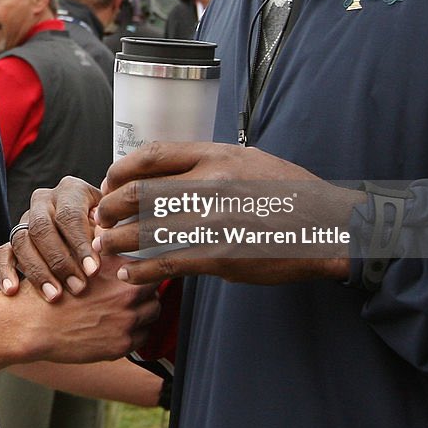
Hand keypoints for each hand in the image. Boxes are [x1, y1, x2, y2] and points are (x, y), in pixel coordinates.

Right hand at [0, 176, 102, 300]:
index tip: (93, 271)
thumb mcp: (113, 222)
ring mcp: (27, 218)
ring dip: (37, 271)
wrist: (92, 229)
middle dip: (60, 261)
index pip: (70, 215)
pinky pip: (3, 252)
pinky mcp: (14, 237)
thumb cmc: (107, 227)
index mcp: (71, 190)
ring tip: (55, 296)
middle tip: (78, 287)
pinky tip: (13, 290)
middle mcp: (45, 200)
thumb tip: (105, 240)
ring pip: (21, 241)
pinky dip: (5, 271)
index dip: (80, 244)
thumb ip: (108, 229)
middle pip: (42, 228)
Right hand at [11, 256, 160, 363]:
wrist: (33, 323)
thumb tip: (120, 233)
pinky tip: (118, 326)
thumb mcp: (78, 256)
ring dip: (143, 311)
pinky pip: (143, 337)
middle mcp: (127, 294)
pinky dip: (135, 332)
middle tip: (132, 292)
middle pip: (156, 290)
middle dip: (145, 290)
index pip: (151, 266)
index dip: (145, 268)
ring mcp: (127, 321)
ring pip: (153, 313)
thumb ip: (103, 245)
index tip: (141, 272)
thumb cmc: (52, 288)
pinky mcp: (121, 344)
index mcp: (120, 269)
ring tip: (125, 309)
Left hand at [92, 141, 361, 285]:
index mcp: (216, 155)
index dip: (122, 169)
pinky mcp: (222, 255)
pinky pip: (168, 262)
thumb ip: (208, 162)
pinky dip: (142, 268)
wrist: (328, 226)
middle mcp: (212, 183)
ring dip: (118, 240)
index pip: (153, 154)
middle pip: (141, 192)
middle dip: (111, 207)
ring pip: (148, 229)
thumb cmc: (288, 192)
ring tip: (104, 247)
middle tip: (100, 218)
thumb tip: (167, 169)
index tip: (108, 181)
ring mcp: (216, 220)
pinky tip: (129, 272)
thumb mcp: (248, 160)